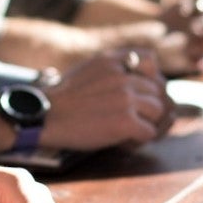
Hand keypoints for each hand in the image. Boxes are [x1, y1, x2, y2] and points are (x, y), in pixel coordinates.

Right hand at [39, 50, 174, 149]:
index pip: (150, 61)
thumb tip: (138, 80)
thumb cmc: (62, 99)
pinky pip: (150, 132)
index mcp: (113, 60)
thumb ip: (112, 68)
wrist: (44, 117)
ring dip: (148, 124)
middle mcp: (123, 76)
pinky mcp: (126, 121)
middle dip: (151, 107)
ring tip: (129, 132)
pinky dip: (139, 140)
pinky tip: (123, 142)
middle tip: (136, 120)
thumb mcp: (87, 69)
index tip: (139, 93)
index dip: (150, 78)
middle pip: (158, 91)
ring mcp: (126, 98)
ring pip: (159, 111)